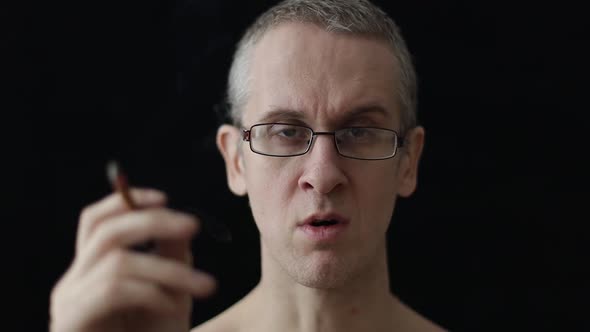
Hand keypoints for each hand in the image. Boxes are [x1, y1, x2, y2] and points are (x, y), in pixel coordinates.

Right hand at [49, 188, 215, 331]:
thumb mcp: (169, 294)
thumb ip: (170, 259)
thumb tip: (180, 225)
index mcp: (92, 270)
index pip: (95, 221)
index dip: (126, 201)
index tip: (165, 198)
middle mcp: (73, 282)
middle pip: (104, 230)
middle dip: (154, 221)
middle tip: (193, 226)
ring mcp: (68, 303)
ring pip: (118, 261)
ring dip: (169, 269)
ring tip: (205, 286)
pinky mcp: (71, 322)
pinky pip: (114, 291)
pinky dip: (152, 293)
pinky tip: (172, 308)